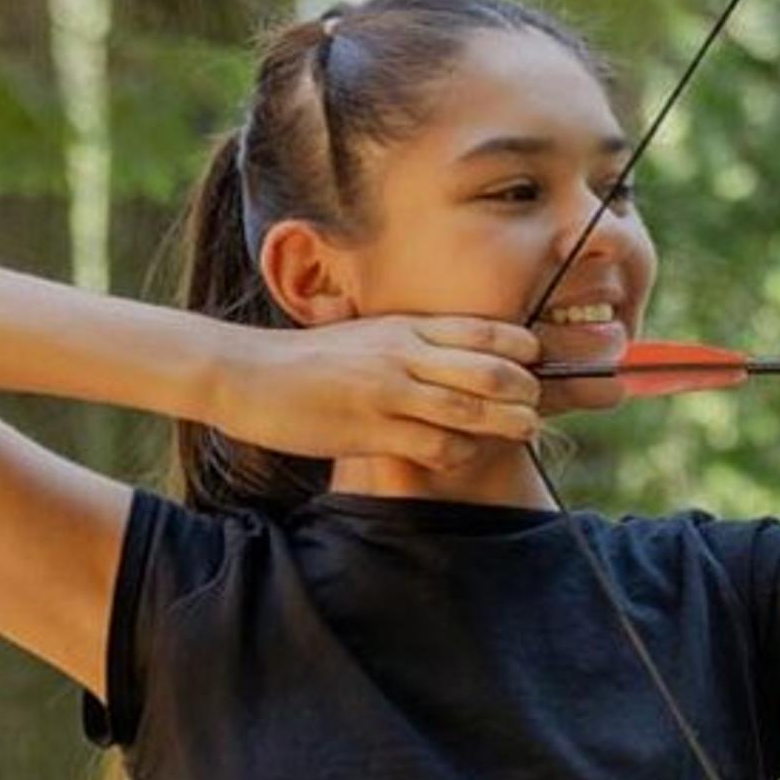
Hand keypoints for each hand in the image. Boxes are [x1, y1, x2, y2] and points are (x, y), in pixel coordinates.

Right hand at [214, 316, 542, 470]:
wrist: (242, 372)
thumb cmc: (311, 360)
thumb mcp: (370, 335)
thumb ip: (416, 345)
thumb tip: (465, 361)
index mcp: (407, 327)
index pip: (487, 330)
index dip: (523, 350)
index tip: (536, 367)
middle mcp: (404, 354)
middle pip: (492, 370)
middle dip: (527, 392)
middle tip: (536, 408)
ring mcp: (388, 392)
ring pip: (471, 409)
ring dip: (508, 425)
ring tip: (526, 431)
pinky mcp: (369, 430)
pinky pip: (434, 444)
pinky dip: (459, 451)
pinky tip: (459, 452)